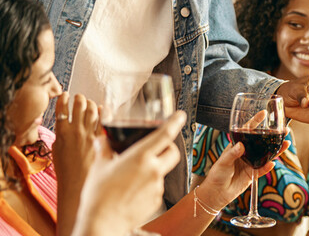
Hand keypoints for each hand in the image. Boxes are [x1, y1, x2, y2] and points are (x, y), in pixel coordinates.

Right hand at [53, 92, 98, 189]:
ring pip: (92, 110)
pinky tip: (103, 109)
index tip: (65, 95)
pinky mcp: (102, 139)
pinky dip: (104, 112)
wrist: (78, 183)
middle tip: (80, 98)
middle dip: (80, 98)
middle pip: (79, 105)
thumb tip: (65, 126)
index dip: (63, 98)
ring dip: (91, 103)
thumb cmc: (66, 169)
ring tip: (90, 103)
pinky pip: (104, 120)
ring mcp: (90, 134)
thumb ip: (60, 136)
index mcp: (62, 132)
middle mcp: (76, 130)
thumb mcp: (57, 150)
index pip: (61, 109)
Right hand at [74, 111, 185, 234]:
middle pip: (173, 152)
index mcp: (140, 157)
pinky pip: (157, 187)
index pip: (164, 135)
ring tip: (133, 175)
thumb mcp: (99, 166)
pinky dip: (149, 184)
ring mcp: (157, 186)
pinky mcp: (157, 200)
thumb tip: (103, 139)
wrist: (102, 223)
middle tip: (158, 147)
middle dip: (168, 147)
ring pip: (163, 171)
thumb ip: (104, 148)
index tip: (180, 115)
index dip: (175, 122)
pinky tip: (132, 190)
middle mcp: (154, 170)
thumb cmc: (98, 194)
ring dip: (154, 168)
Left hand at [196, 110, 289, 209]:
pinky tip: (273, 163)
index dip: (255, 122)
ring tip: (286, 143)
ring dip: (276, 150)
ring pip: (266, 155)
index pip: (248, 131)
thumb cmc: (217, 174)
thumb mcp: (223, 161)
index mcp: (237, 146)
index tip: (263, 113)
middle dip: (272, 136)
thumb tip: (241, 145)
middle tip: (283, 130)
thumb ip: (232, 153)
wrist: (217, 193)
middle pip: (262, 142)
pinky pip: (263, 169)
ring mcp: (251, 163)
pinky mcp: (253, 174)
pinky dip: (267, 166)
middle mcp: (246, 153)